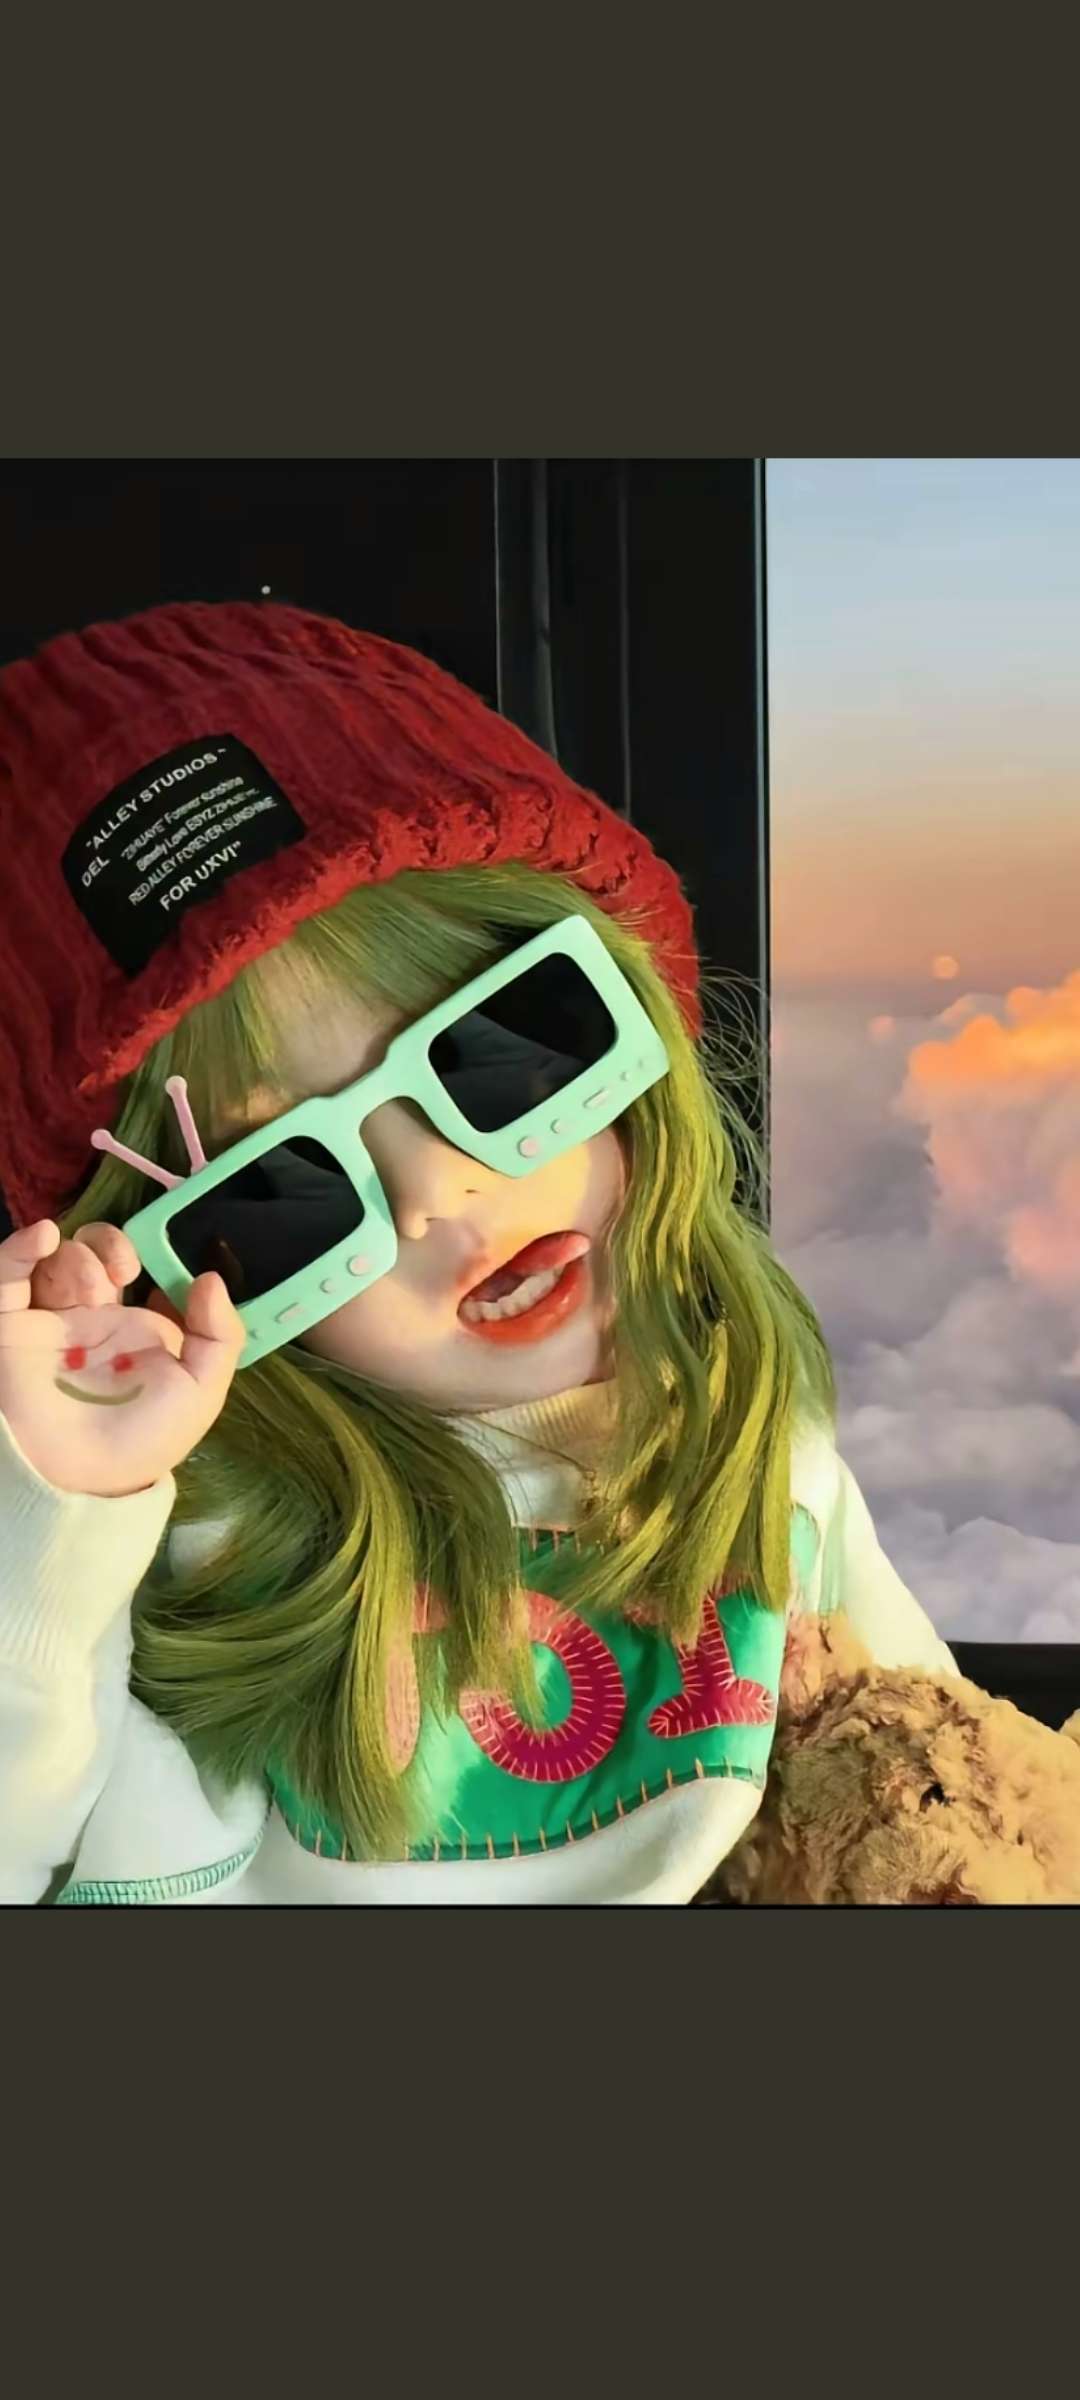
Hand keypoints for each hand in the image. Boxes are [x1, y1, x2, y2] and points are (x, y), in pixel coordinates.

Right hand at [0, 1219, 246, 1499]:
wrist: (78, 1477)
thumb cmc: (141, 1439)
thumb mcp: (200, 1392)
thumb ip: (220, 1335)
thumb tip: (212, 1278)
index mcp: (133, 1333)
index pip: (138, 1274)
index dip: (151, 1254)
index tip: (164, 1262)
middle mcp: (90, 1322)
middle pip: (93, 1254)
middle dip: (110, 1245)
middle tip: (125, 1268)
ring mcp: (49, 1322)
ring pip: (58, 1259)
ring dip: (79, 1258)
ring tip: (94, 1289)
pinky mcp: (10, 1326)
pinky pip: (7, 1275)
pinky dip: (22, 1247)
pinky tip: (44, 1236)